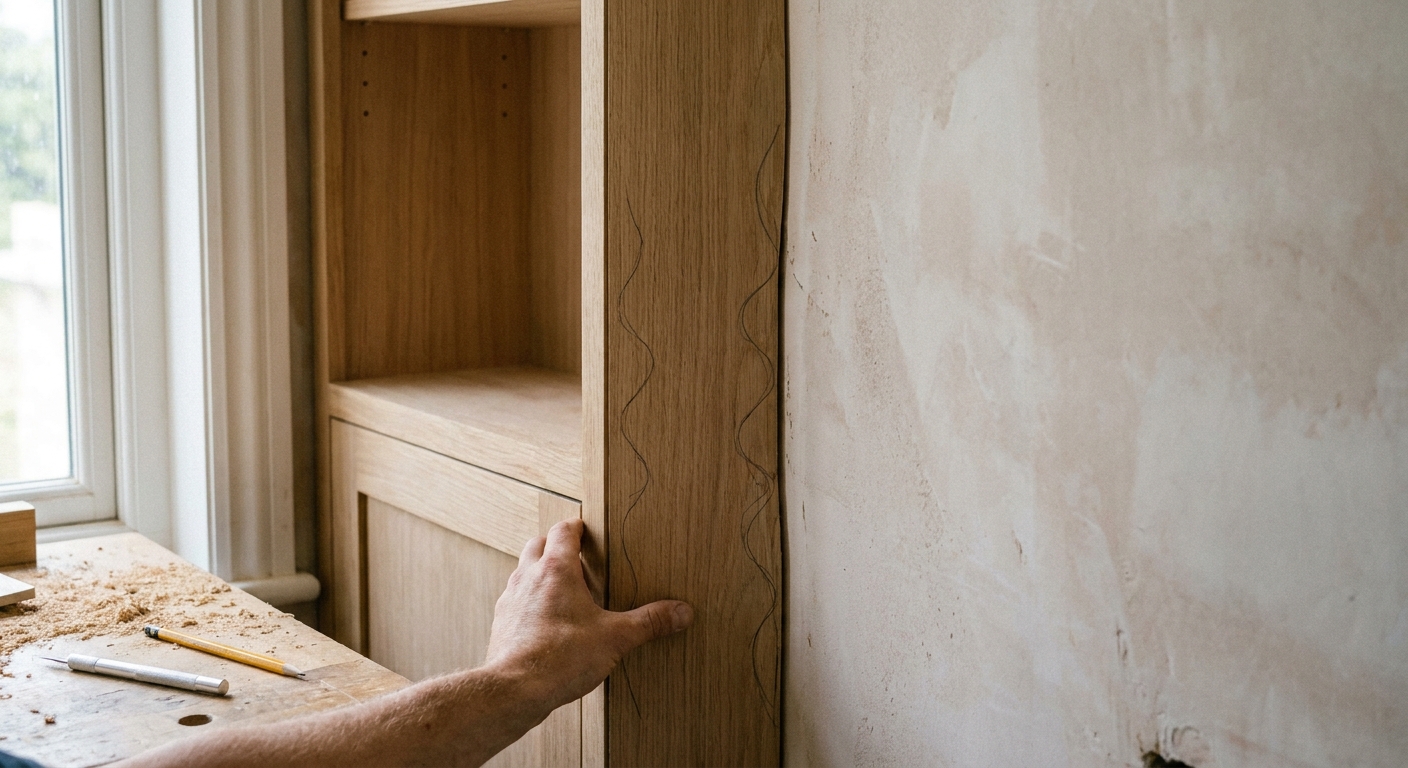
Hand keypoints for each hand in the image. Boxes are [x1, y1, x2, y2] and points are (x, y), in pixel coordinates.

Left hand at [484, 519, 692, 713]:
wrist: (516, 689)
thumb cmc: (560, 658)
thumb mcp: (615, 638)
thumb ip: (649, 622)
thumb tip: (680, 612)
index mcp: (557, 569)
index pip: (563, 531)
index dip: (576, 527)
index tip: (585, 529)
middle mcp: (529, 577)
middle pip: (537, 545)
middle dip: (555, 547)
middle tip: (577, 561)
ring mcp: (511, 600)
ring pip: (523, 571)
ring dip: (540, 574)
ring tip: (563, 592)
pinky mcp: (502, 623)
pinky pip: (515, 601)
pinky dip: (529, 602)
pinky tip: (546, 622)